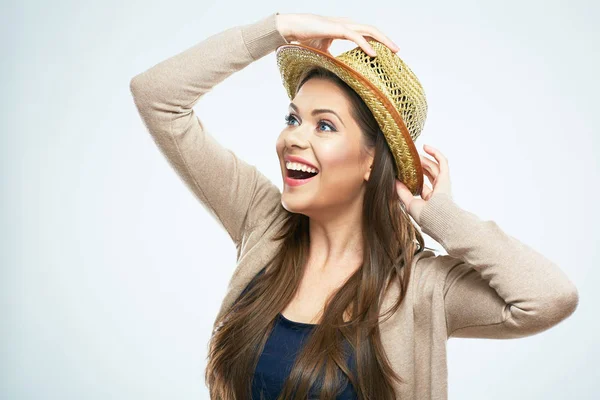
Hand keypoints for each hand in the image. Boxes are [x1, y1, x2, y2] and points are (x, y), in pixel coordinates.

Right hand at [275, 12, 399, 56]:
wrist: (292, 28)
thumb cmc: (305, 38)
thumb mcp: (323, 51)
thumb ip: (332, 59)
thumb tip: (336, 71)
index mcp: (345, 29)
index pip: (367, 34)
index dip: (378, 41)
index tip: (388, 51)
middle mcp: (347, 25)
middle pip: (372, 31)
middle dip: (386, 40)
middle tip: (397, 51)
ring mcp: (343, 25)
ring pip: (369, 31)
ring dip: (383, 40)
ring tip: (393, 50)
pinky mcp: (337, 29)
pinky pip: (356, 37)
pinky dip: (366, 44)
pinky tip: (374, 53)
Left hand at [395, 144, 452, 224]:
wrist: (435, 217)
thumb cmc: (424, 215)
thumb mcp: (409, 203)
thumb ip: (402, 192)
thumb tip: (394, 182)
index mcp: (429, 199)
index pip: (422, 185)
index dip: (413, 177)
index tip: (404, 170)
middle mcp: (437, 191)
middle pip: (428, 173)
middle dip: (419, 165)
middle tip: (409, 158)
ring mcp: (442, 183)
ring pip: (434, 167)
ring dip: (424, 159)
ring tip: (414, 153)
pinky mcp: (445, 177)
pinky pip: (442, 162)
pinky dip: (435, 153)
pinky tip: (425, 147)